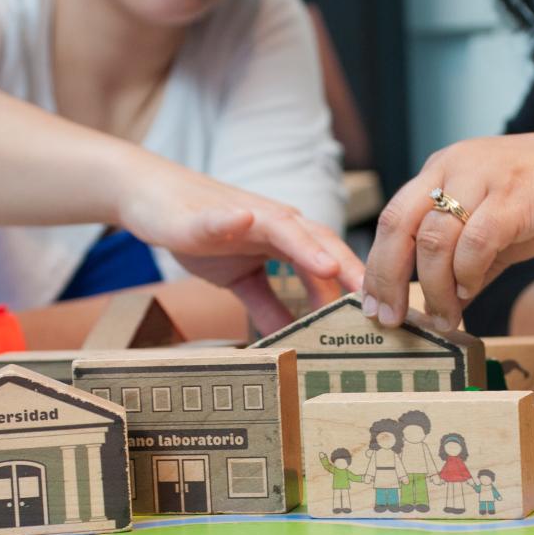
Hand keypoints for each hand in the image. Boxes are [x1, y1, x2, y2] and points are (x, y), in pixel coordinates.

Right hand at [114, 157, 363, 335]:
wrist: (151, 197)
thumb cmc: (201, 233)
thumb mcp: (240, 279)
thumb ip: (268, 305)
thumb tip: (293, 337)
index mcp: (284, 238)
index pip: (329, 259)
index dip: (355, 284)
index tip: (382, 312)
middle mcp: (272, 222)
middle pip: (319, 240)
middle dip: (349, 267)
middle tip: (375, 298)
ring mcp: (240, 214)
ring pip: (280, 226)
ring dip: (307, 245)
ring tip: (330, 267)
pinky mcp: (203, 214)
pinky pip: (219, 217)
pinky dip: (232, 219)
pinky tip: (243, 219)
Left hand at [363, 126, 533, 329]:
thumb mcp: (500, 228)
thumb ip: (467, 262)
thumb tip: (442, 304)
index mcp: (443, 170)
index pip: (394, 219)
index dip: (378, 266)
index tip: (374, 307)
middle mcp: (455, 167)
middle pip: (400, 226)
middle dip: (389, 279)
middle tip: (391, 319)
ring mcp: (485, 177)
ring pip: (436, 240)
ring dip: (435, 288)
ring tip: (445, 317)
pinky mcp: (517, 195)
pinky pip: (477, 241)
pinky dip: (469, 273)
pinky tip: (472, 291)